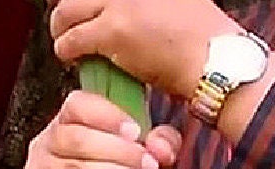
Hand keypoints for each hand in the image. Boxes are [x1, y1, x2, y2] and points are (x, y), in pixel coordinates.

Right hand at [21, 89, 182, 168]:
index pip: (78, 105)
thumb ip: (159, 144)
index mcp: (69, 121)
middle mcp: (47, 142)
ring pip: (72, 167)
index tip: (136, 131)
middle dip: (118, 152)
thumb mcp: (140, 156)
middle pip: (77, 138)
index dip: (107, 116)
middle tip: (148, 165)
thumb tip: (162, 147)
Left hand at [49, 0, 239, 97]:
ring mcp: (121, 3)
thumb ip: (143, 2)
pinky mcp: (113, 30)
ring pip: (68, 10)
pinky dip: (66, 49)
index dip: (87, 1)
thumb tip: (116, 10)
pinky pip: (72, 39)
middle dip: (69, 9)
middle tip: (69, 26)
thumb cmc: (199, 39)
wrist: (213, 58)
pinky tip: (72, 57)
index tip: (84, 11)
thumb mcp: (173, 1)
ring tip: (67, 42)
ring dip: (62, 28)